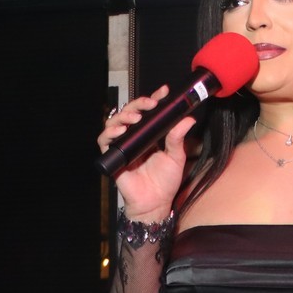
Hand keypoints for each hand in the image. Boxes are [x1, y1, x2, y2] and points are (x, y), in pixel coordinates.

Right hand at [96, 86, 193, 219]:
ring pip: (115, 122)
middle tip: (149, 104)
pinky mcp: (113, 156)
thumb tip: (188, 119)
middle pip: (131, 112)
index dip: (154, 99)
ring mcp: (123, 145)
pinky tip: (119, 132)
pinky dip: (109, 133)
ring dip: (124, 116)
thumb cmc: (165, 181)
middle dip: (138, 104)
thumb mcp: (176, 157)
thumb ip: (178, 138)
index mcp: (150, 134)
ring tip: (135, 119)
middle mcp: (135, 137)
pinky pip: (104, 141)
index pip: (149, 112)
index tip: (163, 91)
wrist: (155, 202)